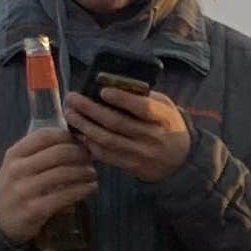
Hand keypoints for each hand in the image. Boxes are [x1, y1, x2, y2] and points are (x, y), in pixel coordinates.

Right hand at [0, 125, 95, 245]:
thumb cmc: (14, 188)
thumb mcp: (17, 165)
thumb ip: (38, 153)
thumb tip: (73, 141)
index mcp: (15, 154)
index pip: (45, 136)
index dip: (67, 136)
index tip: (80, 142)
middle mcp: (18, 169)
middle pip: (58, 153)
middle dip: (80, 154)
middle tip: (90, 159)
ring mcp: (25, 190)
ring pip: (64, 173)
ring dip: (84, 172)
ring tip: (93, 174)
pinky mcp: (35, 209)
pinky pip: (65, 196)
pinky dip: (83, 190)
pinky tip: (91, 188)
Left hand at [65, 79, 197, 183]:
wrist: (180, 159)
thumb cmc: (167, 124)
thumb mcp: (164, 106)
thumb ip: (143, 96)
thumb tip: (111, 84)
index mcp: (164, 118)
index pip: (143, 108)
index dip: (122, 99)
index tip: (102, 91)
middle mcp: (154, 137)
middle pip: (118, 123)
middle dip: (91, 110)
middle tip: (73, 99)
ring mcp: (142, 154)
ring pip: (108, 140)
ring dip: (85, 126)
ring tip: (70, 114)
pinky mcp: (132, 166)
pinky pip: (107, 156)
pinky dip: (90, 144)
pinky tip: (80, 133)